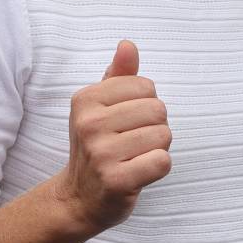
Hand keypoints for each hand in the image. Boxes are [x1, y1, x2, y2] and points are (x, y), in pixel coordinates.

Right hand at [58, 40, 172, 234]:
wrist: (78, 198)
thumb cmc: (98, 146)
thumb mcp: (100, 107)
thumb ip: (119, 76)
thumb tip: (127, 45)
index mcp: (86, 99)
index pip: (146, 86)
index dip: (145, 105)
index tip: (125, 123)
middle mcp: (89, 123)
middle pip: (158, 110)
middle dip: (154, 128)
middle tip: (132, 144)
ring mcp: (101, 153)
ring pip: (163, 136)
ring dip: (157, 149)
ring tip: (134, 158)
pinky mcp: (116, 180)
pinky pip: (162, 162)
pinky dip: (158, 168)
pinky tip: (139, 174)